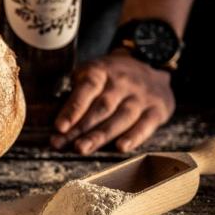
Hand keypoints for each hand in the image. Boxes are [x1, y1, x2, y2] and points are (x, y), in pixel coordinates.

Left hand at [50, 50, 175, 153]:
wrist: (151, 65)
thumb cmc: (111, 77)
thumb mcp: (91, 74)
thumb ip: (76, 95)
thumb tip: (57, 125)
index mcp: (101, 72)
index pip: (86, 90)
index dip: (72, 109)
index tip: (59, 127)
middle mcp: (122, 83)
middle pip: (101, 108)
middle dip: (81, 128)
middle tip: (63, 144)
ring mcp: (141, 96)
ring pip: (120, 118)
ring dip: (100, 136)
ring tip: (82, 149)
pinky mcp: (157, 109)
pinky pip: (146, 125)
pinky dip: (134, 137)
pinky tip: (120, 148)